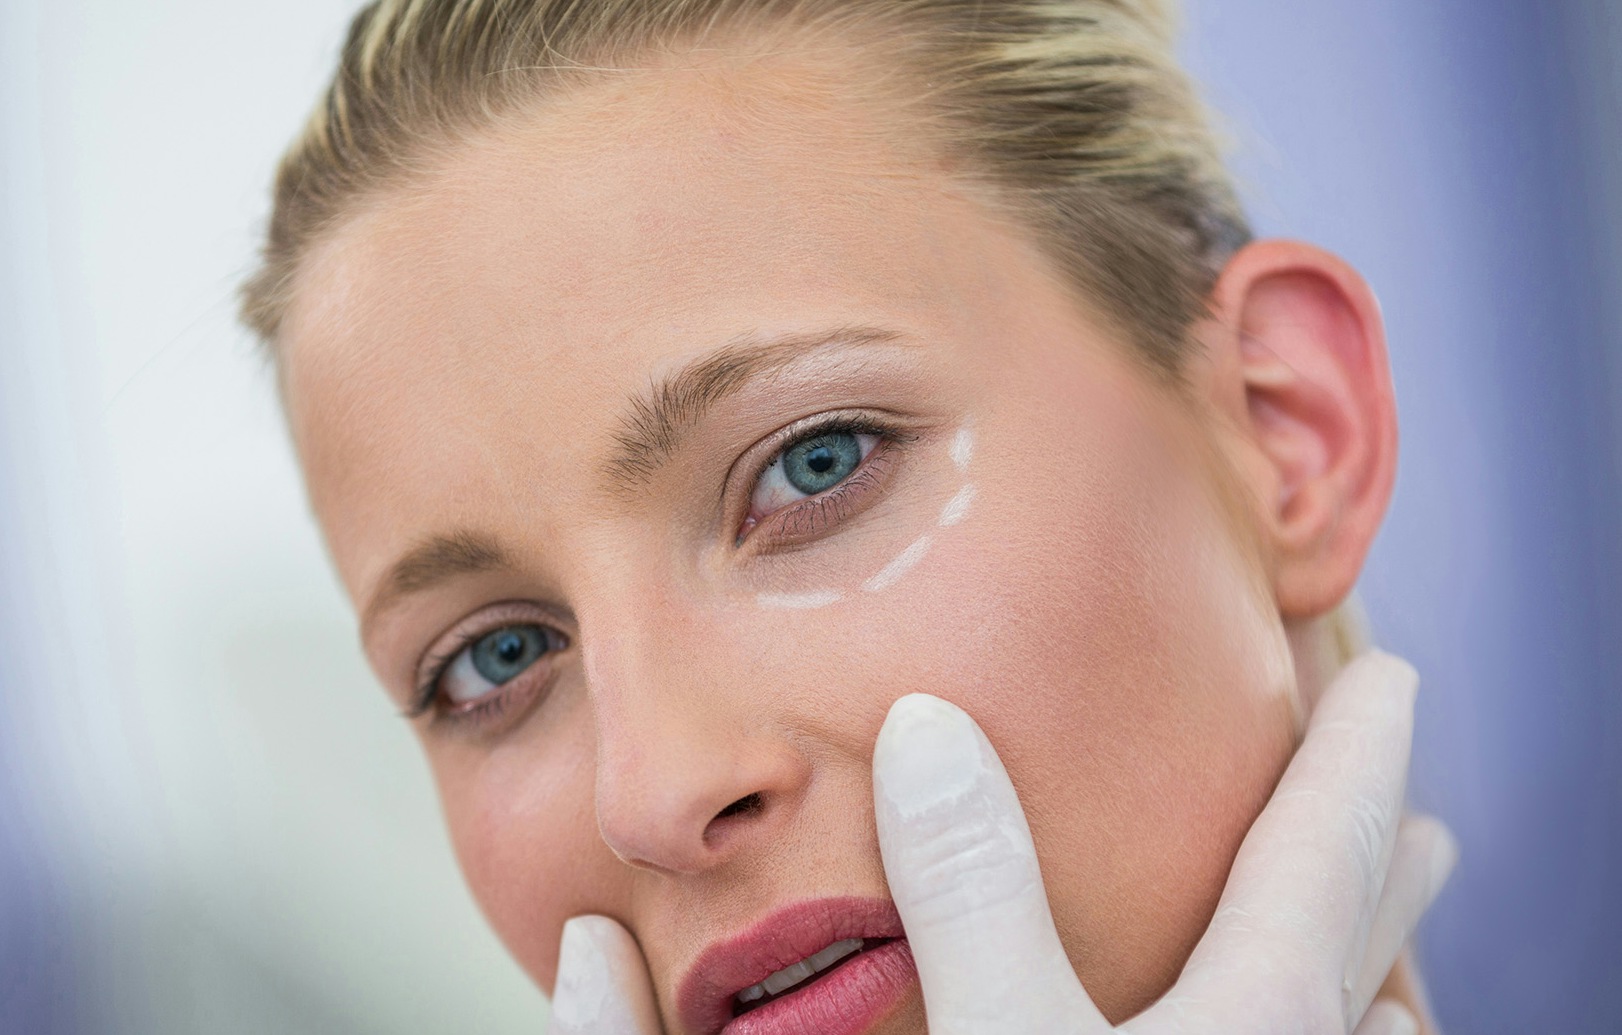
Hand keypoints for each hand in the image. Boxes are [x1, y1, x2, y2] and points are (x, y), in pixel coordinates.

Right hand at [873, 650, 1454, 1034]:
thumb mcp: (999, 1030)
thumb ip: (973, 889)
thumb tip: (929, 725)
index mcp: (1259, 1005)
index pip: (1324, 846)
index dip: (1357, 750)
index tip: (1395, 677)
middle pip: (1357, 931)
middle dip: (1378, 852)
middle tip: (1418, 812)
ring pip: (1348, 1021)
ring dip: (1359, 963)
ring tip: (1385, 949)